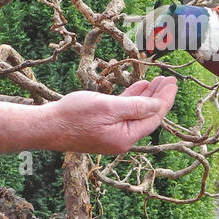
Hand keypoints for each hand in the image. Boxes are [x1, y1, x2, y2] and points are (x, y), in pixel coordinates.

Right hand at [45, 76, 177, 153]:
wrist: (46, 126)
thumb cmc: (74, 116)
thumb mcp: (108, 107)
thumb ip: (135, 106)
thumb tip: (158, 106)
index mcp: (126, 137)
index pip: (153, 117)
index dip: (165, 100)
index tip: (173, 83)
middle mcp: (121, 139)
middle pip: (147, 115)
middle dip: (159, 97)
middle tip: (169, 79)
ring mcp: (112, 134)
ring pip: (136, 112)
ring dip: (147, 96)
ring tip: (158, 80)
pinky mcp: (102, 127)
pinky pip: (123, 112)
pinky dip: (132, 99)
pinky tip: (139, 87)